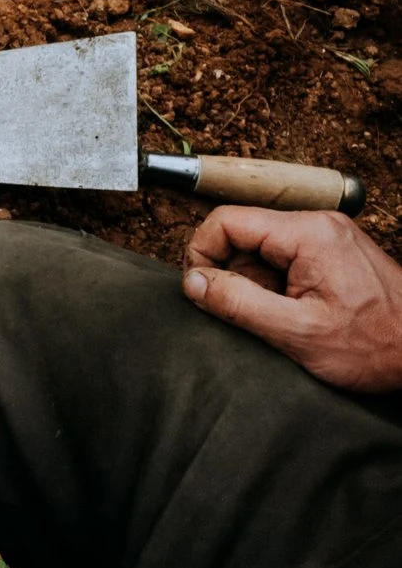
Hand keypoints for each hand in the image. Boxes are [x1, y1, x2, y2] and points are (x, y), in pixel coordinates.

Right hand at [181, 207, 401, 391]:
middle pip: (243, 233)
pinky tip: (295, 313)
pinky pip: (284, 260)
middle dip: (232, 274)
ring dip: (255, 284)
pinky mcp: (333, 254)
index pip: (227, 221)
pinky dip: (276, 286)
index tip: (201, 290)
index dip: (202, 254)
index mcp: (309, 234)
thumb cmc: (376, 347)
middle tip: (249, 313)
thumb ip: (238, 303)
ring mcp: (328, 238)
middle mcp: (319, 226)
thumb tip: (192, 282)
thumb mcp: (297, 332)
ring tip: (281, 318)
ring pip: (262, 249)